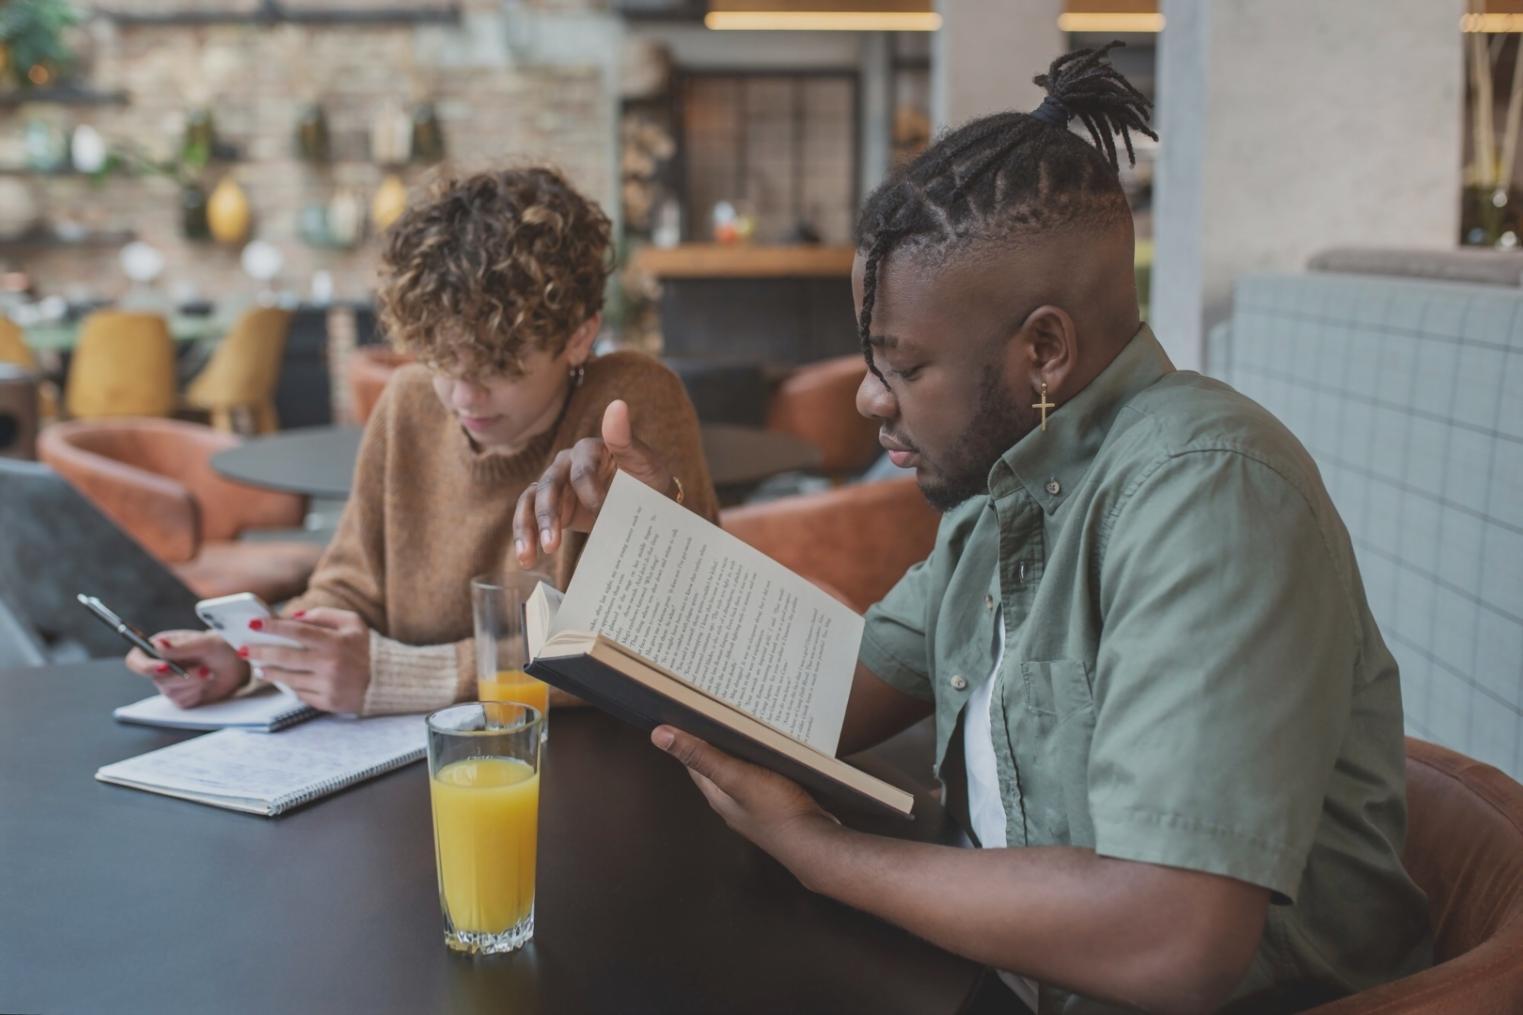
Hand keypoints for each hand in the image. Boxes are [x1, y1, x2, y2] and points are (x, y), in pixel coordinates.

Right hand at [124, 630, 247, 708]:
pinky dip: (197, 693)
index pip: (136, 660)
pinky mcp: (180, 697)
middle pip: (156, 679)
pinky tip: (205, 684)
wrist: (237, 667)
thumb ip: (181, 646)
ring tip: (207, 672)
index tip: (164, 667)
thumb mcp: (205, 642)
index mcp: (161, 648)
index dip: (144, 666)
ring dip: (193, 684)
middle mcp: (161, 665)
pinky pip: (182, 701)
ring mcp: (169, 683)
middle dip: (182, 676)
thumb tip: (157, 645)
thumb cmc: (221, 649)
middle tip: (203, 668)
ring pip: (170, 692)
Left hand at [243, 608, 371, 713]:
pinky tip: (282, 679)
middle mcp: (330, 664)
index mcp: (336, 642)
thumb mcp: (353, 623)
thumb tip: (292, 617)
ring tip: (259, 665)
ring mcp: (328, 685)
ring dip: (269, 671)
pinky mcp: (328, 702)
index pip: (298, 631)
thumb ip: (323, 615)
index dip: (273, 626)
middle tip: (242, 648)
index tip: (253, 623)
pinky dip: (289, 685)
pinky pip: (300, 694)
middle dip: (260, 651)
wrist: (389, 680)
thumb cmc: (367, 647)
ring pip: (288, 678)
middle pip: (285, 656)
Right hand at [514, 399, 678, 568]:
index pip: (581, 469)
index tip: (601, 512)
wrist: (646, 506)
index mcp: (589, 449)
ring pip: (532, 501)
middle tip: (554, 545)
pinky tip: (526, 559)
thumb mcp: (645, 463)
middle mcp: (566, 463)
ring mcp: (556, 485)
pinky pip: (529, 516)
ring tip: (529, 557)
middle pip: (549, 485)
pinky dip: (526, 536)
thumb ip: (626, 439)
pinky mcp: (551, 506)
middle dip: (549, 516)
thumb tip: (617, 405)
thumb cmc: (648, 482)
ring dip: (528, 529)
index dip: (588, 491)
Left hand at [651, 725, 839, 861]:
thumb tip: (659, 735)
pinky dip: (765, 759)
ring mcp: (756, 804)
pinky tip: (775, 749)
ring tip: (748, 724)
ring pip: (743, 769)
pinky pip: (765, 775)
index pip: (694, 761)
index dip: (689, 736)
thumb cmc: (777, 813)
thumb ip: (701, 756)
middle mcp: (732, 801)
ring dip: (743, 749)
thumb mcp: (736, 778)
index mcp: (717, 795)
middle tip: (722, 711)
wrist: (816, 843)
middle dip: (719, 739)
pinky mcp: (777, 803)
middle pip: (719, 763)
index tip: (691, 712)